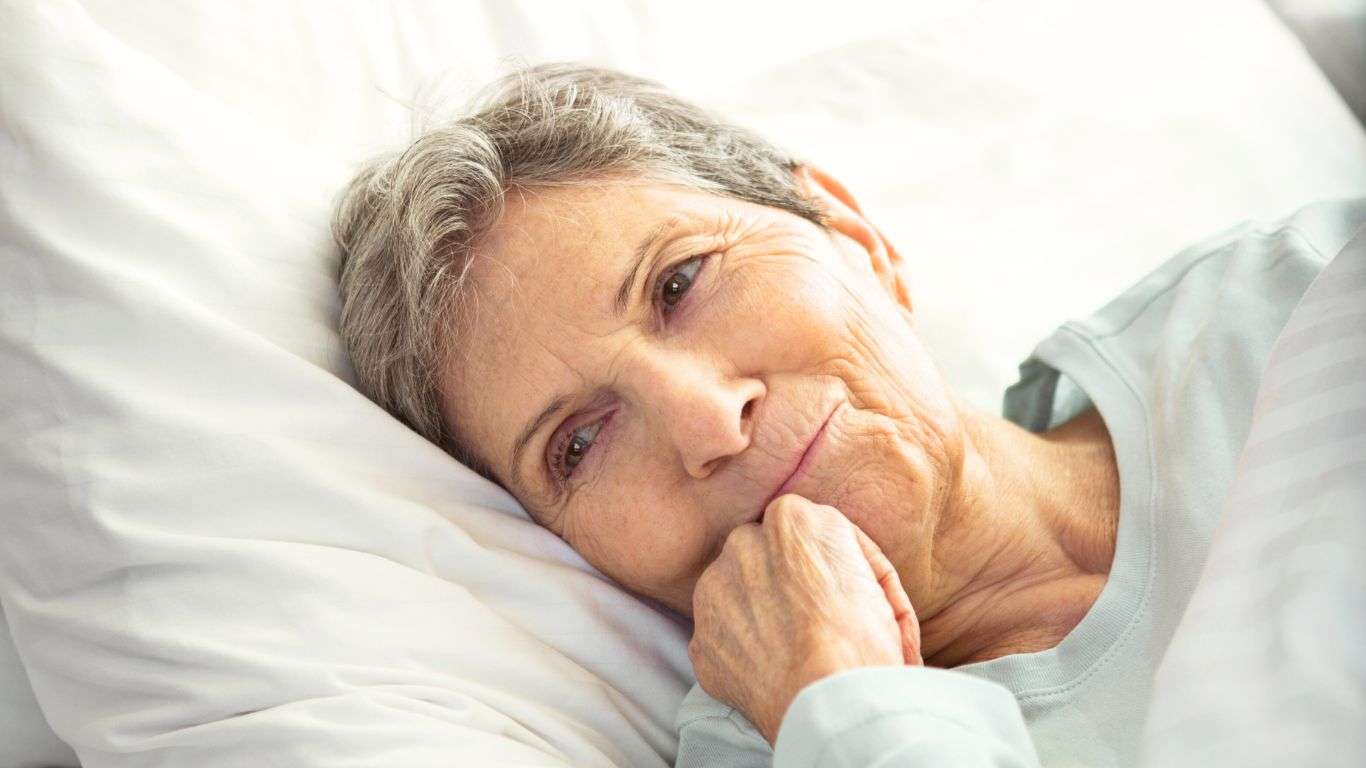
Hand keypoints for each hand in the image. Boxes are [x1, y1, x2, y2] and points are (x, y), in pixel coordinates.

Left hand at [688, 493, 922, 745]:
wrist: (834, 704)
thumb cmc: (865, 642)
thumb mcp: (873, 574)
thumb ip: (836, 550)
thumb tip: (821, 557)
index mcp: (791, 518)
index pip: (798, 527)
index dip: (817, 560)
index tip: (833, 588)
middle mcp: (742, 544)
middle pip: (759, 555)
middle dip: (778, 579)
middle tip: (810, 618)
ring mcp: (713, 593)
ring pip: (733, 593)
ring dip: (756, 613)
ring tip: (792, 649)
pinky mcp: (702, 640)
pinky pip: (724, 639)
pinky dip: (744, 654)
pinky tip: (773, 671)